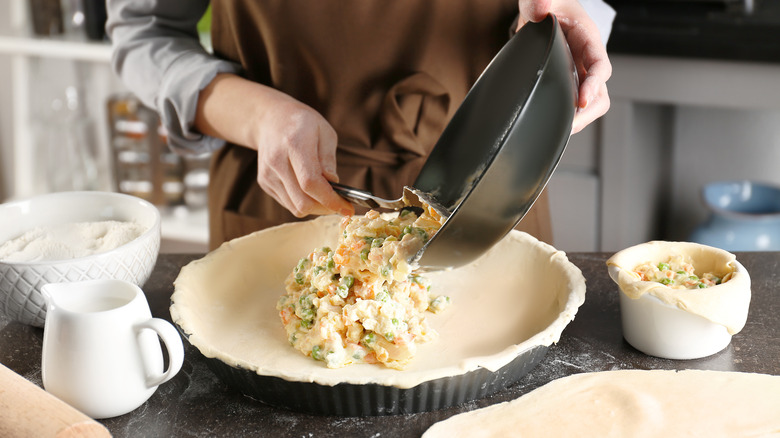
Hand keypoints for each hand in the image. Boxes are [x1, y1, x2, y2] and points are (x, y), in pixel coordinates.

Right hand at [253, 93, 354, 216]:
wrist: (270, 119)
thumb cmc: (303, 124)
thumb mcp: (325, 132)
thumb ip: (329, 159)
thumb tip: (334, 184)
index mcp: (294, 144)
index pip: (310, 182)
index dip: (330, 199)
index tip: (347, 207)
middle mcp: (277, 162)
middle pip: (303, 201)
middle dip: (325, 208)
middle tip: (340, 203)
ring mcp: (268, 174)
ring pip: (295, 207)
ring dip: (315, 207)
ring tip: (326, 195)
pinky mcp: (264, 183)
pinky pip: (288, 203)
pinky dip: (303, 202)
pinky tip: (310, 189)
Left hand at [517, 0, 611, 133]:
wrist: (543, 5)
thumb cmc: (548, 1)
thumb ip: (540, 1)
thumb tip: (540, 9)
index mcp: (587, 38)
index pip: (600, 66)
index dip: (594, 85)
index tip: (582, 100)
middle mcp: (586, 57)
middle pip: (600, 92)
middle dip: (588, 112)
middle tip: (568, 125)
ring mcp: (577, 70)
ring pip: (589, 102)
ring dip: (578, 117)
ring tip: (558, 129)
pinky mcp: (566, 79)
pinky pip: (572, 101)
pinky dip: (565, 114)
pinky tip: (550, 122)